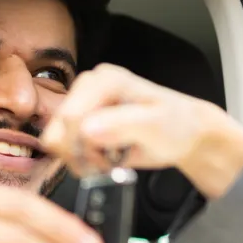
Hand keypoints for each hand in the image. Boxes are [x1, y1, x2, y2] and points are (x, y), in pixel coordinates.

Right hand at [39, 63, 242, 197]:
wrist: (184, 133)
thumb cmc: (176, 124)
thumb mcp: (155, 125)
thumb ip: (122, 125)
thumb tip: (86, 129)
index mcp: (104, 81)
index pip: (70, 118)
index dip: (84, 145)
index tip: (107, 157)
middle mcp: (88, 89)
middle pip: (58, 132)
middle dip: (83, 154)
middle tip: (111, 158)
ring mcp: (83, 107)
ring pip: (58, 145)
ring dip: (83, 160)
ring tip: (111, 157)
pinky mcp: (80, 124)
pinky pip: (64, 151)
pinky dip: (84, 162)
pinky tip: (105, 158)